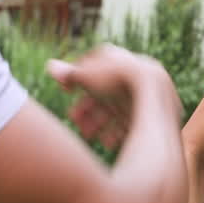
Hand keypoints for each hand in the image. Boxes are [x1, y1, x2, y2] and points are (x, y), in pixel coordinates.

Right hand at [47, 45, 181, 148]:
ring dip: (99, 123)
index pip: (93, 70)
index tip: (66, 94)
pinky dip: (118, 131)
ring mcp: (144, 91)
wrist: (153, 90)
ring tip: (89, 135)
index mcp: (116, 60)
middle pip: (104, 93)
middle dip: (87, 109)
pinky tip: (108, 142)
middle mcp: (131, 74)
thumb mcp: (88, 77)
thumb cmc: (116, 80)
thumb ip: (69, 74)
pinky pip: (133, 121)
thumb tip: (49, 66)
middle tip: (75, 122)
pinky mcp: (154, 110)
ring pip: (117, 110)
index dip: (77, 84)